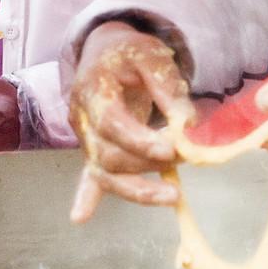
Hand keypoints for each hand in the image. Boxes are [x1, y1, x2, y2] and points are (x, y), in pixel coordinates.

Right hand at [67, 21, 190, 220]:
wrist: (105, 51)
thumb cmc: (130, 53)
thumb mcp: (152, 56)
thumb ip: (168, 87)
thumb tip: (187, 123)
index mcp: (93, 87)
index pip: (110, 122)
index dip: (139, 140)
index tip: (170, 148)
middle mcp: (82, 116)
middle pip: (106, 153)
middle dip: (146, 163)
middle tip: (185, 158)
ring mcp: (85, 136)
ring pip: (102, 172)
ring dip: (136, 189)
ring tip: (172, 196)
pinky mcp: (93, 149)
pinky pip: (88, 176)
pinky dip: (85, 197)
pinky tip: (81, 217)